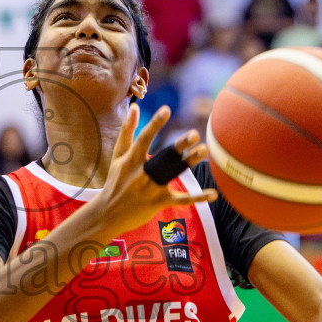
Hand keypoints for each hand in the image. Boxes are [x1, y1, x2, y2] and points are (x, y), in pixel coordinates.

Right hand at [87, 106, 214, 240]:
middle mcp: (141, 173)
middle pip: (163, 157)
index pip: (144, 139)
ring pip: (173, 173)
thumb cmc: (115, 181)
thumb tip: (135, 107)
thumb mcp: (118, 156)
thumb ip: (127, 130)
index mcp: (131, 160)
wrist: (108, 213)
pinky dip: (197, 198)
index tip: (166, 110)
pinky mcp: (159, 202)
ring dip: (190, 162)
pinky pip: (181, 200)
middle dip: (179, 146)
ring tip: (204, 150)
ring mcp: (151, 188)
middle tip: (194, 134)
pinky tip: (213, 194)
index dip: (155, 124)